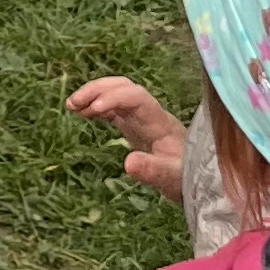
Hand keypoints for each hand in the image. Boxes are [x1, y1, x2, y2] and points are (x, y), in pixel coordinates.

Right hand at [67, 75, 189, 194]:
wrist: (198, 182)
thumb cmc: (186, 180)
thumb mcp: (170, 180)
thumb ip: (152, 171)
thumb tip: (128, 163)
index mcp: (160, 122)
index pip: (136, 97)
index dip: (114, 97)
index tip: (93, 109)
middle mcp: (150, 114)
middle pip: (124, 87)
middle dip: (98, 89)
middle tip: (73, 103)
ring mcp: (142, 118)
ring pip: (117, 94)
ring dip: (94, 94)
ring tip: (71, 106)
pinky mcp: (135, 126)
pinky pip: (113, 108)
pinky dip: (96, 106)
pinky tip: (81, 113)